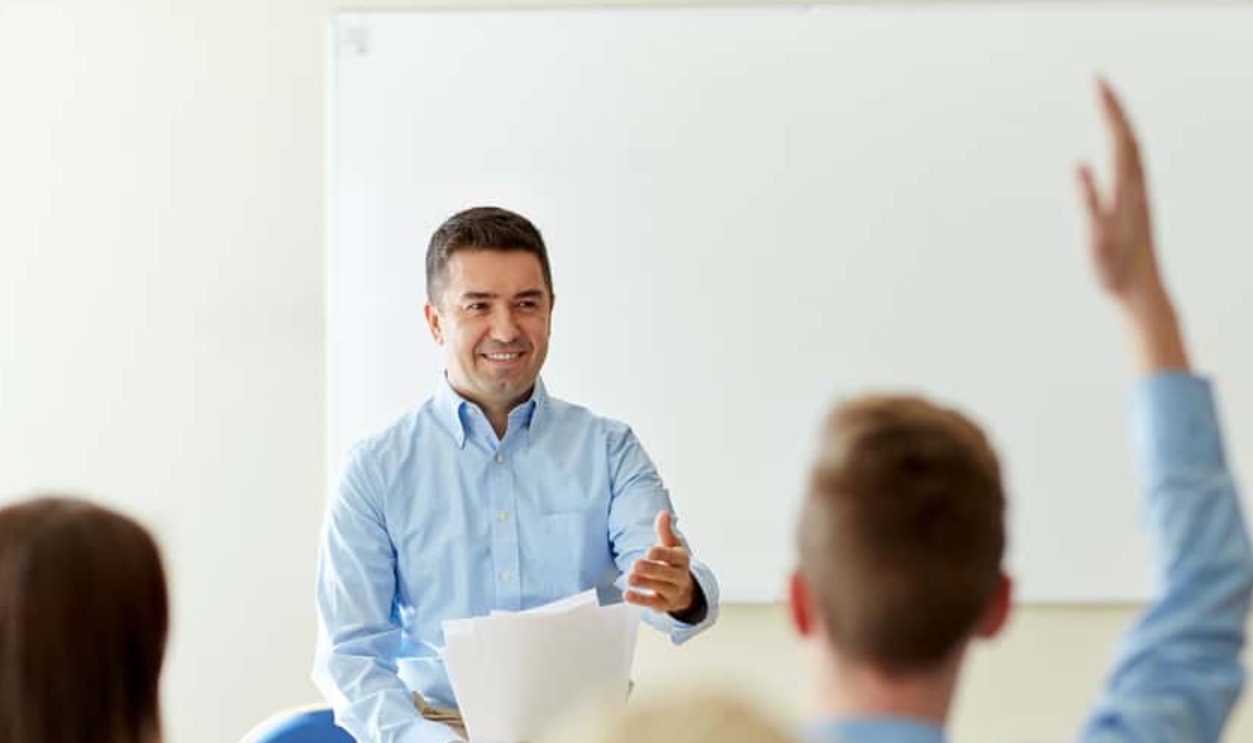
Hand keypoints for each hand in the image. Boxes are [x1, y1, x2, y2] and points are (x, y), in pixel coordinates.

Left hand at [623, 511, 695, 614]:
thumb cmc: (671, 561)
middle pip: (667, 574)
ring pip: (660, 588)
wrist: (681, 587)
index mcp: (682, 559)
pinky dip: (640, 600)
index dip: (662, 554)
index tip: (649, 551)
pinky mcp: (664, 604)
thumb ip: (664, 530)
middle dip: (651, 569)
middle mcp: (680, 576)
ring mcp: (673, 591)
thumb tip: (663, 513)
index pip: (673, 556)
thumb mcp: (669, 544)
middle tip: (635, 564)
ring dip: (644, 584)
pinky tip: (626, 594)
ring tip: (629, 578)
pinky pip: (652, 603)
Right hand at [1076, 78, 1188, 371]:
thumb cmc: (1113, 271)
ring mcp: (1138, 195)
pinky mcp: (1135, 205)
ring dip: (1118, 122)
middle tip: (1097, 80)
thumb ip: (1086, 201)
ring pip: (1131, 148)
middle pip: (1127, 135)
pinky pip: (1129, 163)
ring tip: (1105, 104)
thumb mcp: (1093, 237)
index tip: (1095, 80)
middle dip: (1112, 106)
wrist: (1141, 292)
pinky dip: (1121, 143)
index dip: (1107, 107)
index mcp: (1126, 188)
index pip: (1117, 136)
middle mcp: (1136, 186)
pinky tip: (1114, 146)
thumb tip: (1076, 165)